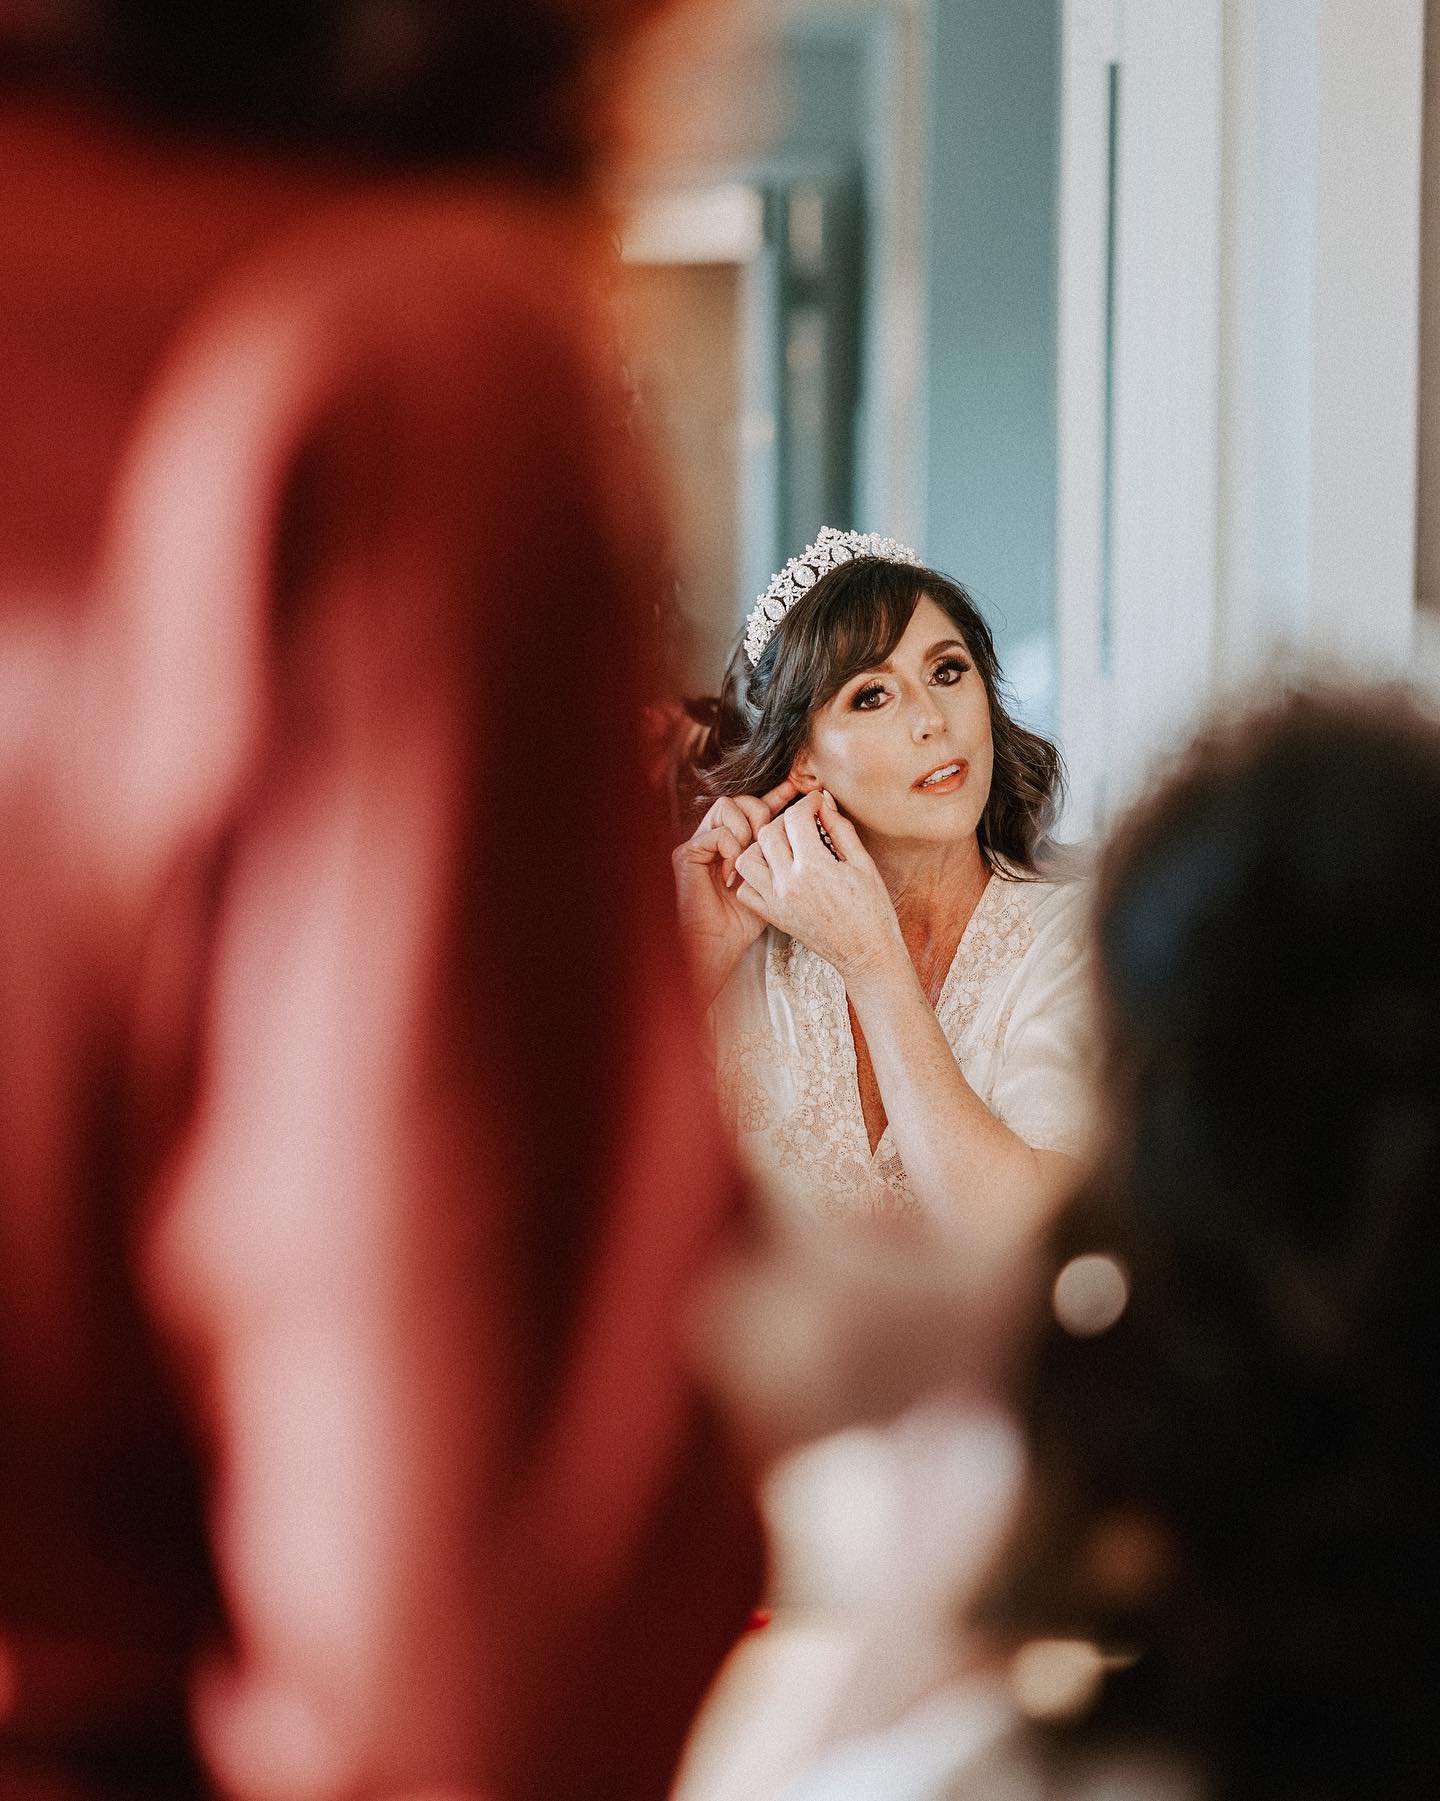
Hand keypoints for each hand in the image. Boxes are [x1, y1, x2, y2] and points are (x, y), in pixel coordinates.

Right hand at [672, 778, 800, 1004]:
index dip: (779, 794)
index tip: (800, 789)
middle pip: (743, 799)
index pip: (760, 806)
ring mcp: (702, 843)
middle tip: (772, 836)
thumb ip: (792, 857)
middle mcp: (720, 837)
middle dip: (763, 811)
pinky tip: (733, 870)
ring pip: (726, 807)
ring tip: (751, 853)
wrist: (717, 946)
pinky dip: (729, 846)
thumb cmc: (747, 922)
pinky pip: (715, 832)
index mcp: (741, 842)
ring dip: (746, 827)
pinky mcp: (687, 854)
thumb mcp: (778, 885)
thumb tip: (821, 823)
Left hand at [733, 790, 902, 980]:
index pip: (796, 817)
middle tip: (803, 821)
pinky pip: (746, 890)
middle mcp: (789, 884)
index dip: (808, 803)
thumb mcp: (862, 863)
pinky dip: (754, 877)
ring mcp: (777, 902)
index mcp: (815, 867)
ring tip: (784, 846)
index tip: (817, 803)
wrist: (867, 953)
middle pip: (768, 833)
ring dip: (762, 846)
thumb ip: (840, 828)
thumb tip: (824, 801)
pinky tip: (775, 872)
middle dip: (785, 819)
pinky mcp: (773, 917)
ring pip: (748, 859)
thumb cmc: (872, 909)